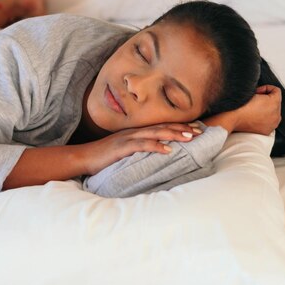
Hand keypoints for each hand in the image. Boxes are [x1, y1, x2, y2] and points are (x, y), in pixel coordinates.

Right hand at [81, 122, 201, 175]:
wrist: (84, 157)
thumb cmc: (105, 157)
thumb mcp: (125, 151)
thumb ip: (139, 150)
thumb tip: (156, 154)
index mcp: (136, 132)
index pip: (161, 127)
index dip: (179, 127)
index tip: (196, 129)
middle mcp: (135, 132)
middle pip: (162, 127)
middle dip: (182, 128)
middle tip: (200, 131)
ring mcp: (128, 138)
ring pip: (155, 133)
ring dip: (173, 134)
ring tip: (189, 138)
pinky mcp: (122, 147)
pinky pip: (142, 145)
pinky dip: (156, 146)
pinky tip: (168, 149)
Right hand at [202, 85, 281, 135]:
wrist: (231, 118)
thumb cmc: (239, 105)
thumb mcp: (252, 91)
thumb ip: (264, 90)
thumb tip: (265, 93)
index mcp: (275, 103)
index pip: (275, 91)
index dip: (264, 89)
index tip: (256, 93)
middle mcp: (277, 115)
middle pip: (276, 102)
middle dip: (266, 99)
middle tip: (254, 100)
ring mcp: (272, 124)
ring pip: (273, 112)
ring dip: (266, 109)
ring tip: (254, 109)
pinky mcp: (267, 131)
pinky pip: (269, 121)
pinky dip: (264, 119)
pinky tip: (254, 116)